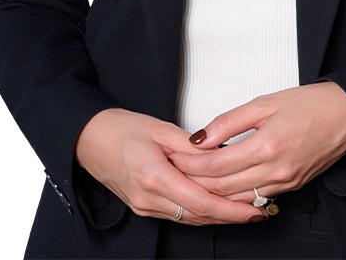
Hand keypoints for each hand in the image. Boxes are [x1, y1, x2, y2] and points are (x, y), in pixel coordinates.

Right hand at [75, 108, 266, 225]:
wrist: (86, 139)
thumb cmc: (119, 128)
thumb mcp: (160, 129)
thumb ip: (193, 146)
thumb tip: (222, 154)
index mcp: (154, 177)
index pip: (201, 202)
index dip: (231, 210)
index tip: (254, 209)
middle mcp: (149, 198)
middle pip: (199, 215)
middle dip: (231, 216)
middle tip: (259, 210)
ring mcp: (144, 206)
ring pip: (190, 218)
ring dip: (218, 216)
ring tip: (245, 209)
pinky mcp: (143, 207)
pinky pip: (178, 214)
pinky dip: (200, 212)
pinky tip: (216, 206)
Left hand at [169, 83, 345, 202]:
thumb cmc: (312, 104)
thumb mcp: (265, 102)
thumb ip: (229, 122)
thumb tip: (199, 138)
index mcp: (267, 146)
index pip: (217, 165)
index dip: (191, 164)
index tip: (173, 157)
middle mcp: (276, 171)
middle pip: (223, 187)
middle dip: (194, 181)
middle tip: (174, 172)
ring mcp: (284, 183)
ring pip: (237, 198)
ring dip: (211, 192)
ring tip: (190, 180)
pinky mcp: (291, 188)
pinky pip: (255, 198)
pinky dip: (234, 195)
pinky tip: (220, 187)